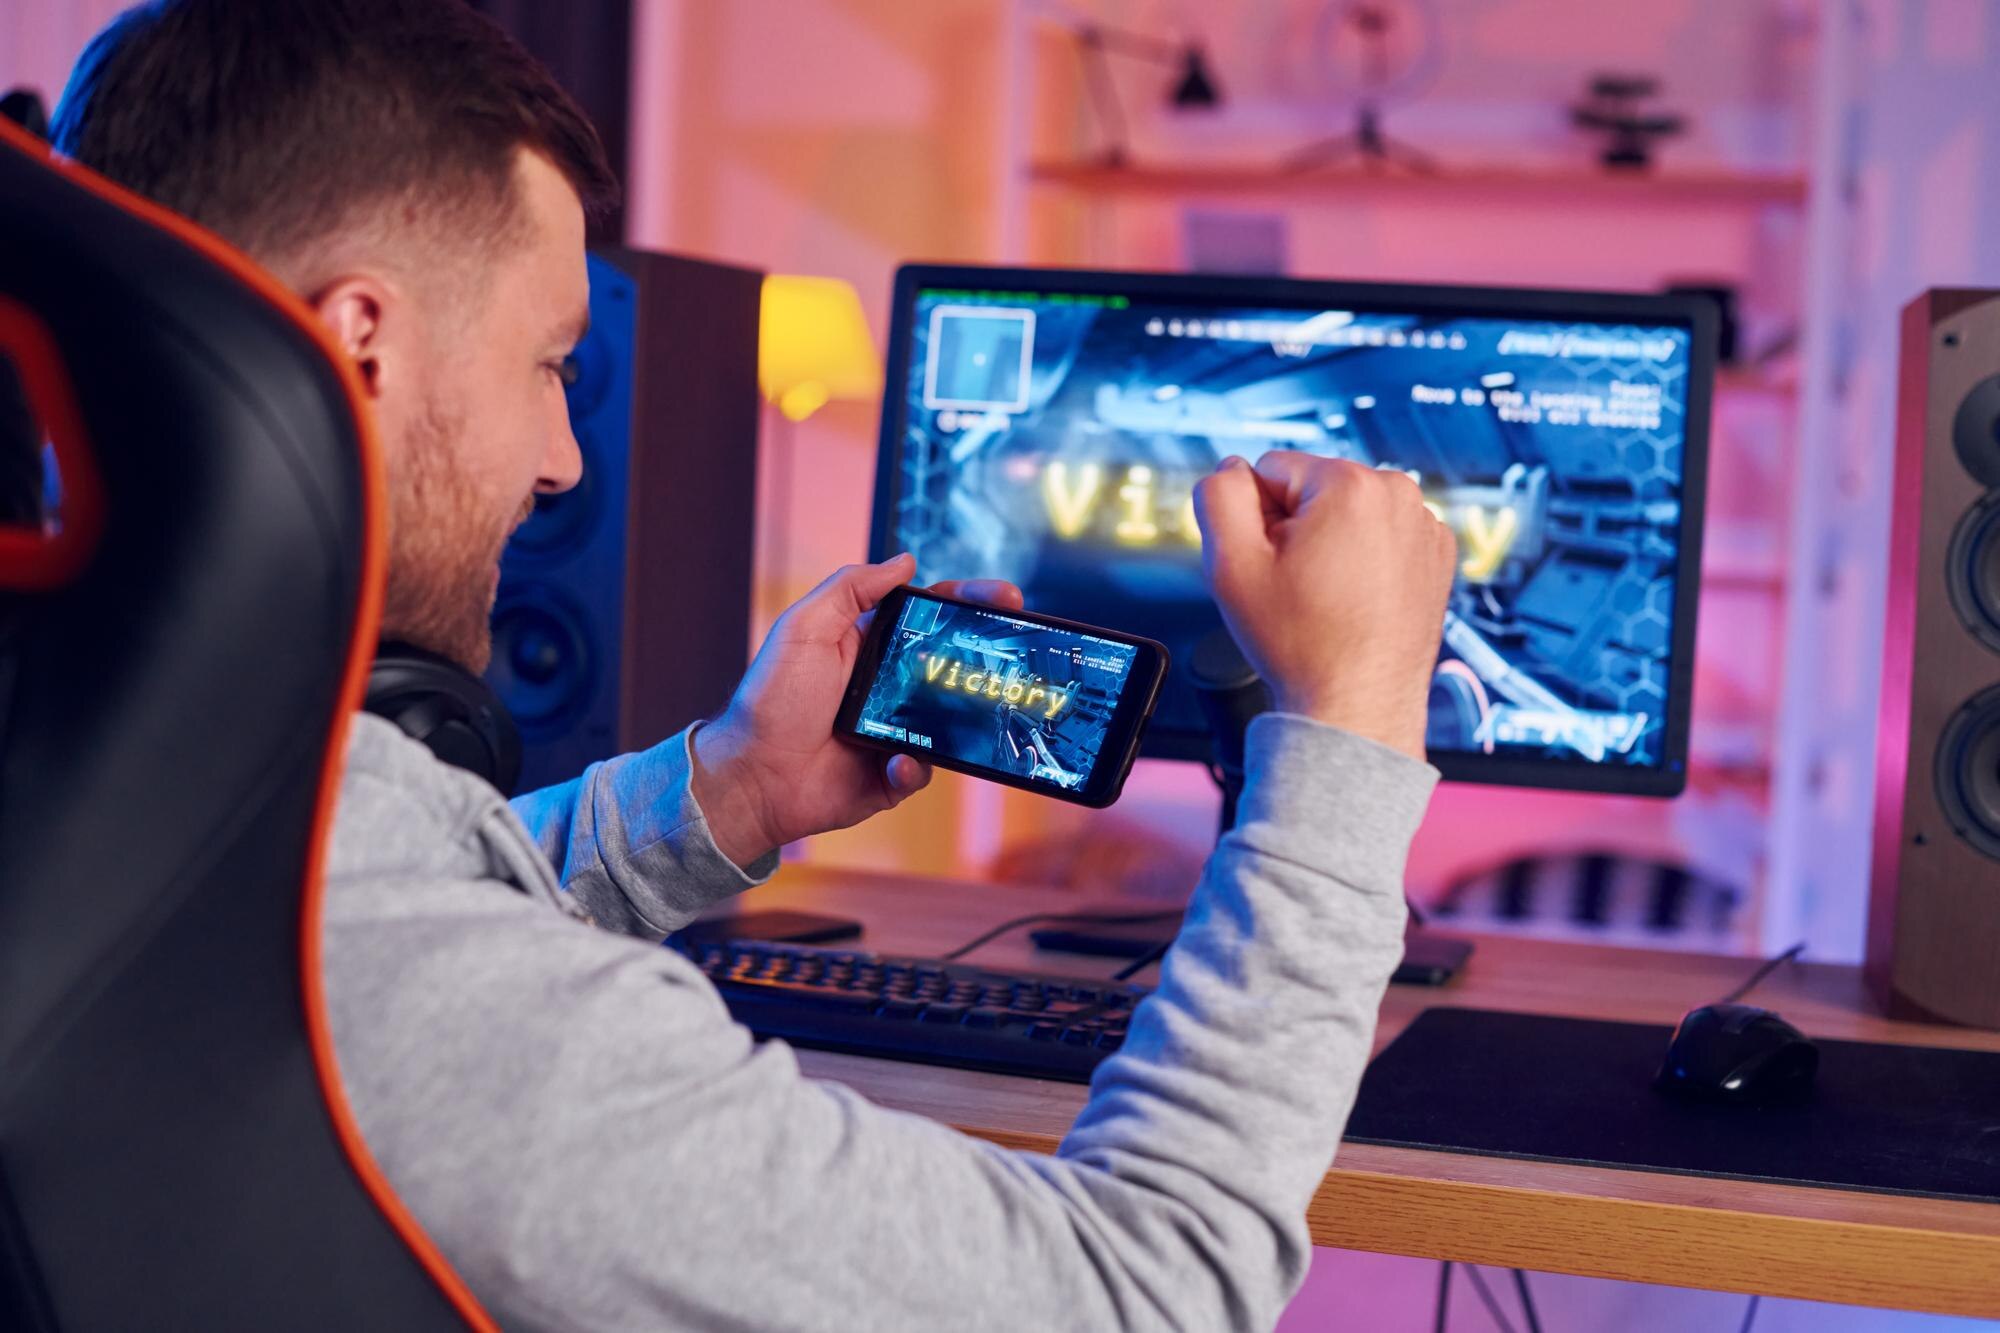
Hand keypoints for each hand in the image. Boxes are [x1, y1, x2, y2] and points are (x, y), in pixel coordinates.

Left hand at [690, 553, 1024, 866]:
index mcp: (869, 647)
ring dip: (958, 716)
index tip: (1004, 595)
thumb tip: (905, 560)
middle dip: (987, 658)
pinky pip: (923, 769)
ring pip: (948, 721)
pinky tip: (896, 760)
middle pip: (951, 665)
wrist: (753, 775)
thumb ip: (850, 588)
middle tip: (1016, 653)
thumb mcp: (804, 628)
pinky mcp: (892, 775)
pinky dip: (914, 765)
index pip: (929, 617)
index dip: (967, 602)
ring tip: (968, 709)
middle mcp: (887, 688)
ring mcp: (894, 732)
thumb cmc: (771, 699)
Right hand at [1192, 453, 1455, 760]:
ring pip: (1348, 513)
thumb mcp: (1230, 564)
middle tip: (1300, 587)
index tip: (1275, 566)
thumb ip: (1219, 496)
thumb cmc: (1301, 644)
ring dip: (1332, 544)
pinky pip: (1381, 537)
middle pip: (1314, 490)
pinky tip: (1358, 599)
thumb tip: (1231, 469)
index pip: (1271, 471)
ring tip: (1331, 596)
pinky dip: (1366, 560)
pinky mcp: (1436, 554)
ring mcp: (1424, 525)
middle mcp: (1398, 494)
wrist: (1358, 705)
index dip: (1258, 521)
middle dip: (1298, 529)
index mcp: (1350, 485)